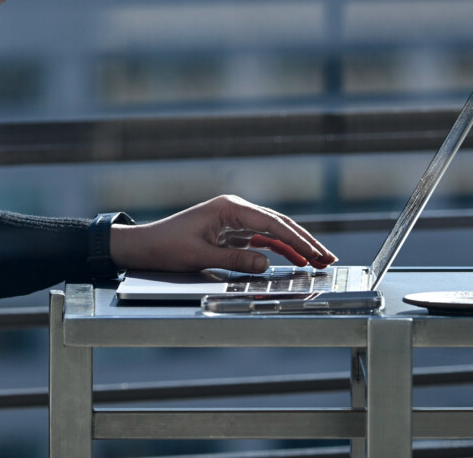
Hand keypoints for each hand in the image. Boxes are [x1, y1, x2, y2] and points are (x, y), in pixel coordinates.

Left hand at [108, 195, 337, 274]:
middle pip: (278, 224)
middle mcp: (235, 209)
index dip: (297, 239)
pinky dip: (279, 249)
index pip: (272, 223)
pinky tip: (295, 258)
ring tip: (318, 260)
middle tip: (327, 258)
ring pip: (273, 232)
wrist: (145, 246)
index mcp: (229, 208)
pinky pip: (261, 239)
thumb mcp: (201, 256)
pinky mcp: (231, 231)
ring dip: (295, 246)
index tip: (316, 252)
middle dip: (304, 241)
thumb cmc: (167, 247)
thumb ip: (235, 260)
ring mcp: (234, 220)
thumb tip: (268, 264)